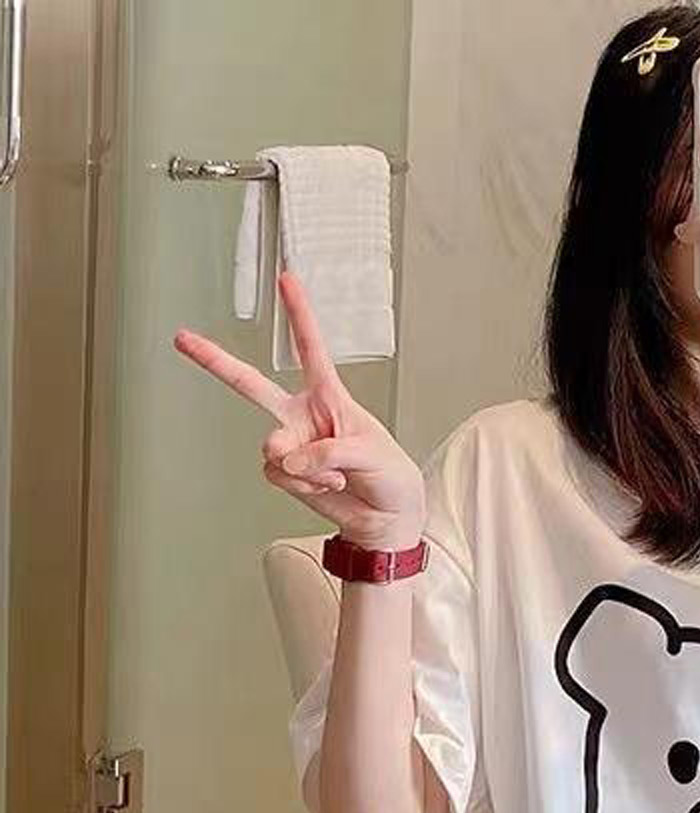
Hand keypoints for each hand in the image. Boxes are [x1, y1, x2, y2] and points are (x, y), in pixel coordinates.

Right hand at [174, 272, 424, 549]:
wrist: (387, 517)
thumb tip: (289, 460)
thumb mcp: (371, 453)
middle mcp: (302, 415)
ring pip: (272, 447)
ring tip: (336, 475)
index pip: (310, 349)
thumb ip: (329, 451)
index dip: (299, 314)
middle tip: (181, 338)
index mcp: (329, 397)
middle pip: (250, 384)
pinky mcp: (285, 473)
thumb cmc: (390, 476)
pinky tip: (325, 486)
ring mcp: (291, 443)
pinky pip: (279, 475)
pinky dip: (303, 485)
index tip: (287, 279)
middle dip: (214, 361)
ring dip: (305, 468)